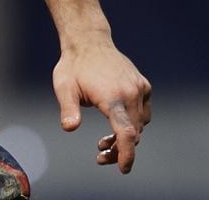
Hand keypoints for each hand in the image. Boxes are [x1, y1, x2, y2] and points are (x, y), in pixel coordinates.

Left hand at [53, 41, 151, 173]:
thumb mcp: (64, 87)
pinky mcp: (143, 85)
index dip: (126, 154)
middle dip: (119, 149)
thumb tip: (69, 128)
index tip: (122, 169)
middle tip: (100, 155)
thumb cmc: (73, 66)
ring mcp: (139, 88)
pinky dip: (134, 122)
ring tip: (104, 140)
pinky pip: (144, 112)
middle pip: (133, 133)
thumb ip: (68, 109)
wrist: (88, 41)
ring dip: (126, 137)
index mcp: (113, 97)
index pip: (126, 133)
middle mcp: (131, 93)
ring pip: (140, 124)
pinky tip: (117, 122)